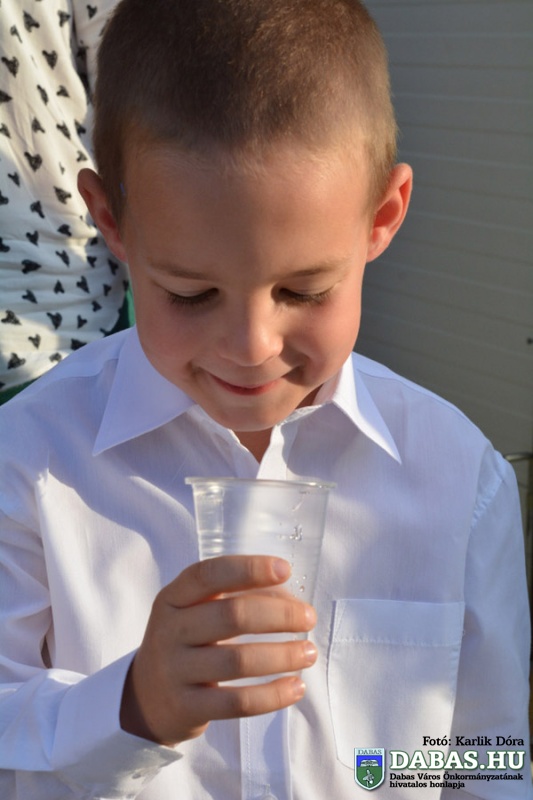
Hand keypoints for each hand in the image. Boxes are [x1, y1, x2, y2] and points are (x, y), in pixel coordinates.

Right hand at [120, 555, 316, 745]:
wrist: (146, 697)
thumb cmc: (186, 642)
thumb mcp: (193, 612)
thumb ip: (234, 598)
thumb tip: (291, 601)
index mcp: (173, 597)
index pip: (208, 575)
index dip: (248, 569)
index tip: (285, 570)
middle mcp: (170, 630)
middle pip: (231, 616)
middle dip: (279, 614)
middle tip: (309, 617)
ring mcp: (175, 670)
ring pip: (238, 661)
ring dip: (283, 655)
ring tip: (309, 652)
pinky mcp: (186, 707)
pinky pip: (237, 703)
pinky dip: (272, 695)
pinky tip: (295, 686)